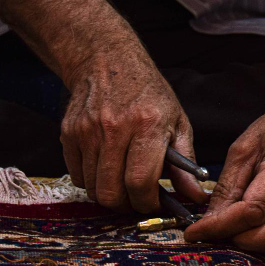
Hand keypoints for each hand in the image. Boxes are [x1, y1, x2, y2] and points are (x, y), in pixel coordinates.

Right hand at [60, 41, 207, 212]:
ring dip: (108, 193)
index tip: (153, 204)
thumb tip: (195, 196)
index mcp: (147, 125)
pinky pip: (76, 176)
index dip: (147, 203)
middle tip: (135, 198)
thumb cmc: (148, 93)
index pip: (140, 182)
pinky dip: (91, 180)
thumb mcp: (177, 122)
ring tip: (121, 181)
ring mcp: (87, 131)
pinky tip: (105, 167)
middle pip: (111, 192)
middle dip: (126, 205)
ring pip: (92, 188)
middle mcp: (114, 128)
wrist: (107, 60)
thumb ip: (186, 164)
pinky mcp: (68, 133)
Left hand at [184, 95, 264, 252]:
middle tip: (218, 233)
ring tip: (233, 228)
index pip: (251, 212)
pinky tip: (253, 226)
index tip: (195, 233)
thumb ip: (227, 187)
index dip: (220, 227)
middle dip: (243, 242)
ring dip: (255, 244)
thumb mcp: (244, 148)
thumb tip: (210, 221)